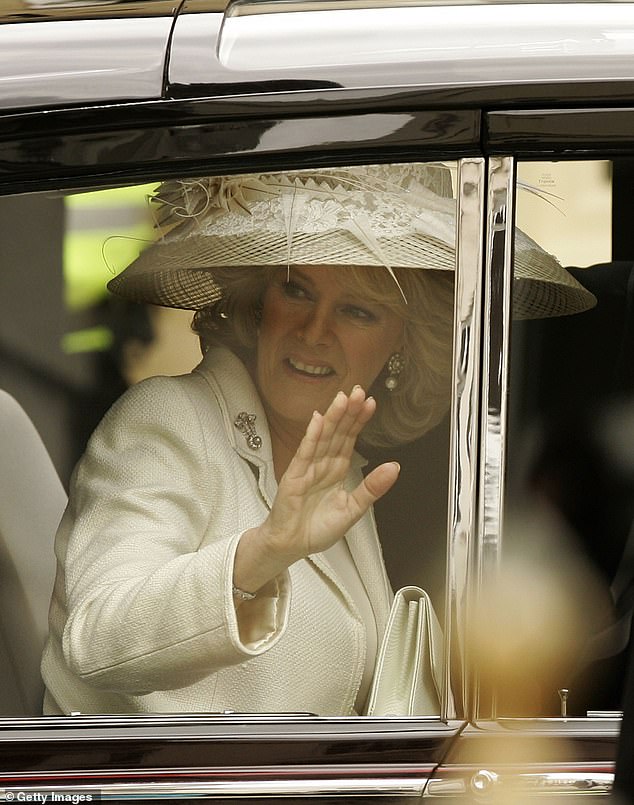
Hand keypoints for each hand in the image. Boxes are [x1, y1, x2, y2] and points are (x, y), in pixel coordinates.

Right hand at [234, 387, 399, 592]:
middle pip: (338, 432)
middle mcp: (323, 464)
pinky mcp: (295, 476)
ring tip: (343, 398)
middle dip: (348, 412)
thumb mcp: (353, 509)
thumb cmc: (317, 528)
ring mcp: (308, 468)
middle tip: (359, 391)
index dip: (359, 421)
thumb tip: (395, 467)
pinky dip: (312, 436)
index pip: (350, 439)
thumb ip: (372, 488)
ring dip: (333, 418)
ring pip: (323, 438)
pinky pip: (305, 453)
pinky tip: (319, 420)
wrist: (292, 546)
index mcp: (337, 469)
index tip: (371, 403)